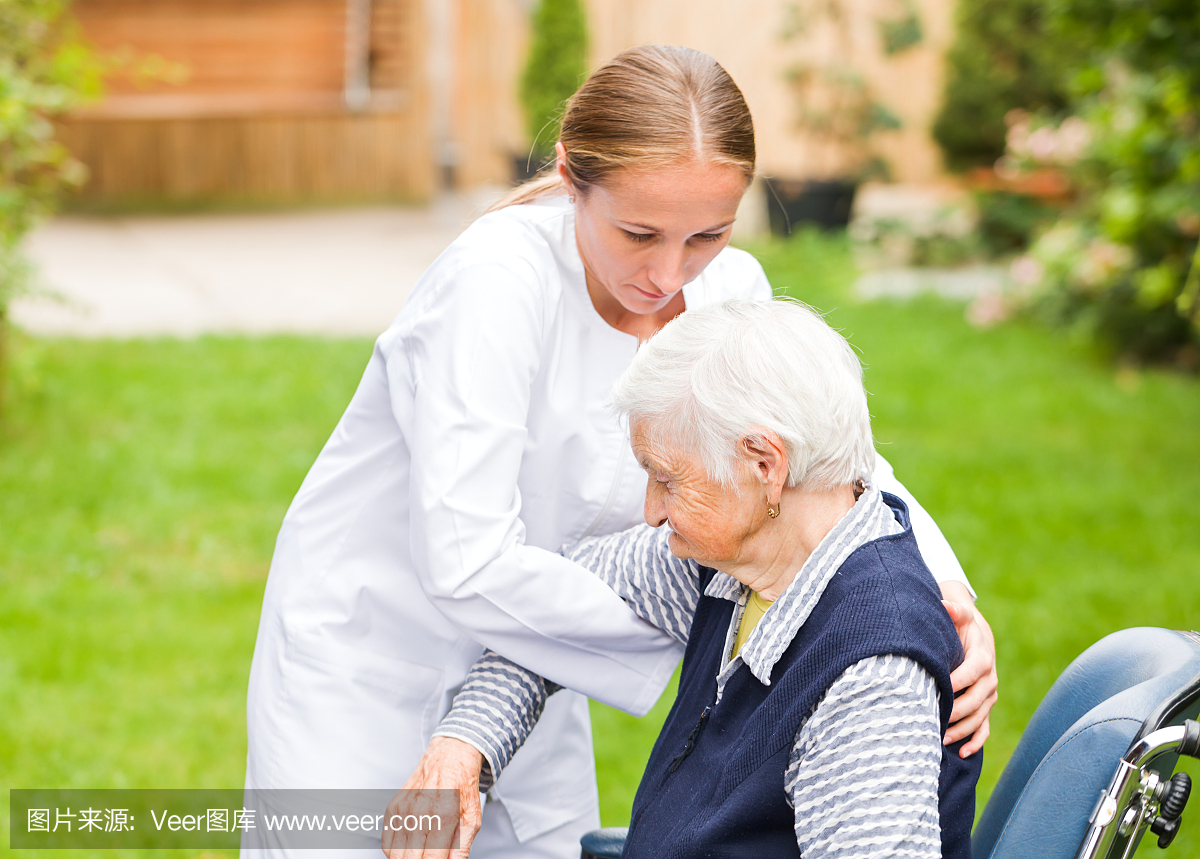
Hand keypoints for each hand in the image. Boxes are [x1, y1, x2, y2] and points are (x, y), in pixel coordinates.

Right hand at [382, 736, 484, 858]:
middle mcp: (420, 812)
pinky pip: (386, 843)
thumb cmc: (462, 789)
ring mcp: (403, 810)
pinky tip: (409, 848)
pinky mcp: (392, 808)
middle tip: (430, 858)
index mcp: (444, 816)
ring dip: (407, 858)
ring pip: (395, 854)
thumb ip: (461, 850)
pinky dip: (395, 852)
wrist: (449, 759)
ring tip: (421, 853)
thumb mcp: (472, 820)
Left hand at [940, 583, 997, 757]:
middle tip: (934, 720)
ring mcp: (988, 696)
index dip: (955, 682)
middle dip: (956, 712)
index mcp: (982, 658)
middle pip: (975, 701)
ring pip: (978, 718)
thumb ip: (954, 610)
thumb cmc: (962, 627)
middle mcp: (989, 680)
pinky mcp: (985, 707)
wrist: (977, 637)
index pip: (969, 673)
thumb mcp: (960, 616)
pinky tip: (962, 753)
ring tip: (941, 739)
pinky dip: (975, 741)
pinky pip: (984, 728)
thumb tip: (945, 604)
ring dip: (961, 731)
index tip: (937, 690)